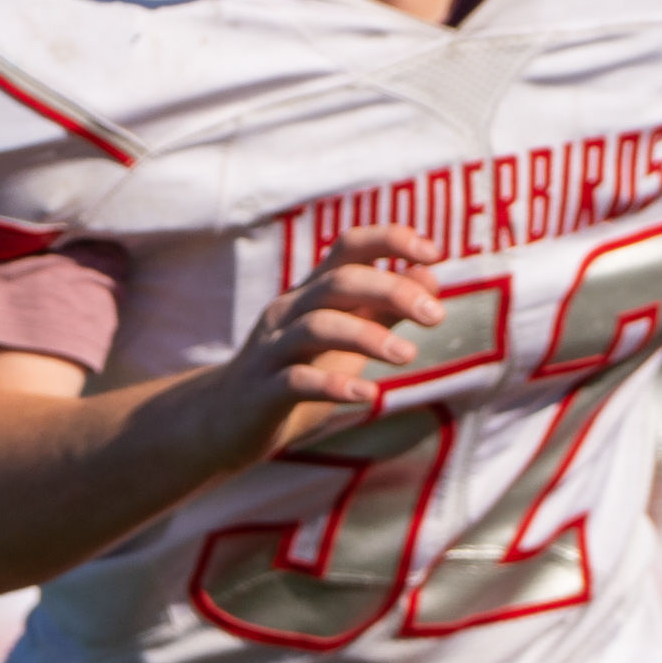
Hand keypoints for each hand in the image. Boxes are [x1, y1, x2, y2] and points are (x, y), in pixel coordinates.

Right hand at [206, 222, 448, 455]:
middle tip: (436, 316)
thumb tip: (430, 276)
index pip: (348, 247)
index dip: (390, 240)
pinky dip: (334, 385)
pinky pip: (296, 381)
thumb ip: (382, 309)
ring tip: (408, 355)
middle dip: (391, 291)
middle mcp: (287, 312)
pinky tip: (368, 396)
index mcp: (309, 293)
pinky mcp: (262, 391)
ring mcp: (271, 350)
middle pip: (338, 283)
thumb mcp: (344, 338)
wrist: (226, 422)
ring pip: (317, 327)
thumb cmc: (296, 373)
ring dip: (368, 337)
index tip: (435, 253)